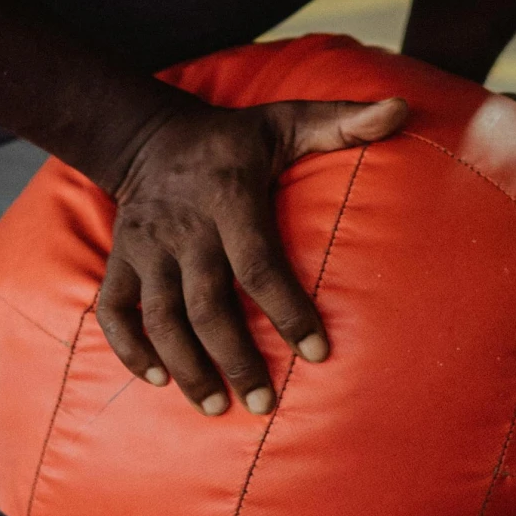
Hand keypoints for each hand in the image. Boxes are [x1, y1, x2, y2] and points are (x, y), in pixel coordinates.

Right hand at [97, 93, 407, 415]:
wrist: (149, 136)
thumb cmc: (234, 140)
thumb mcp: (287, 121)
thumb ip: (343, 121)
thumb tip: (401, 108)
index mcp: (230, 197)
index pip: (260, 264)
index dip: (288, 311)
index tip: (318, 354)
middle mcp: (185, 228)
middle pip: (207, 304)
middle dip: (235, 358)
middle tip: (264, 402)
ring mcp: (147, 247)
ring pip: (161, 317)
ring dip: (186, 366)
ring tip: (216, 407)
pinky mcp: (121, 260)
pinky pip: (115, 310)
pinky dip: (131, 348)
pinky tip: (156, 380)